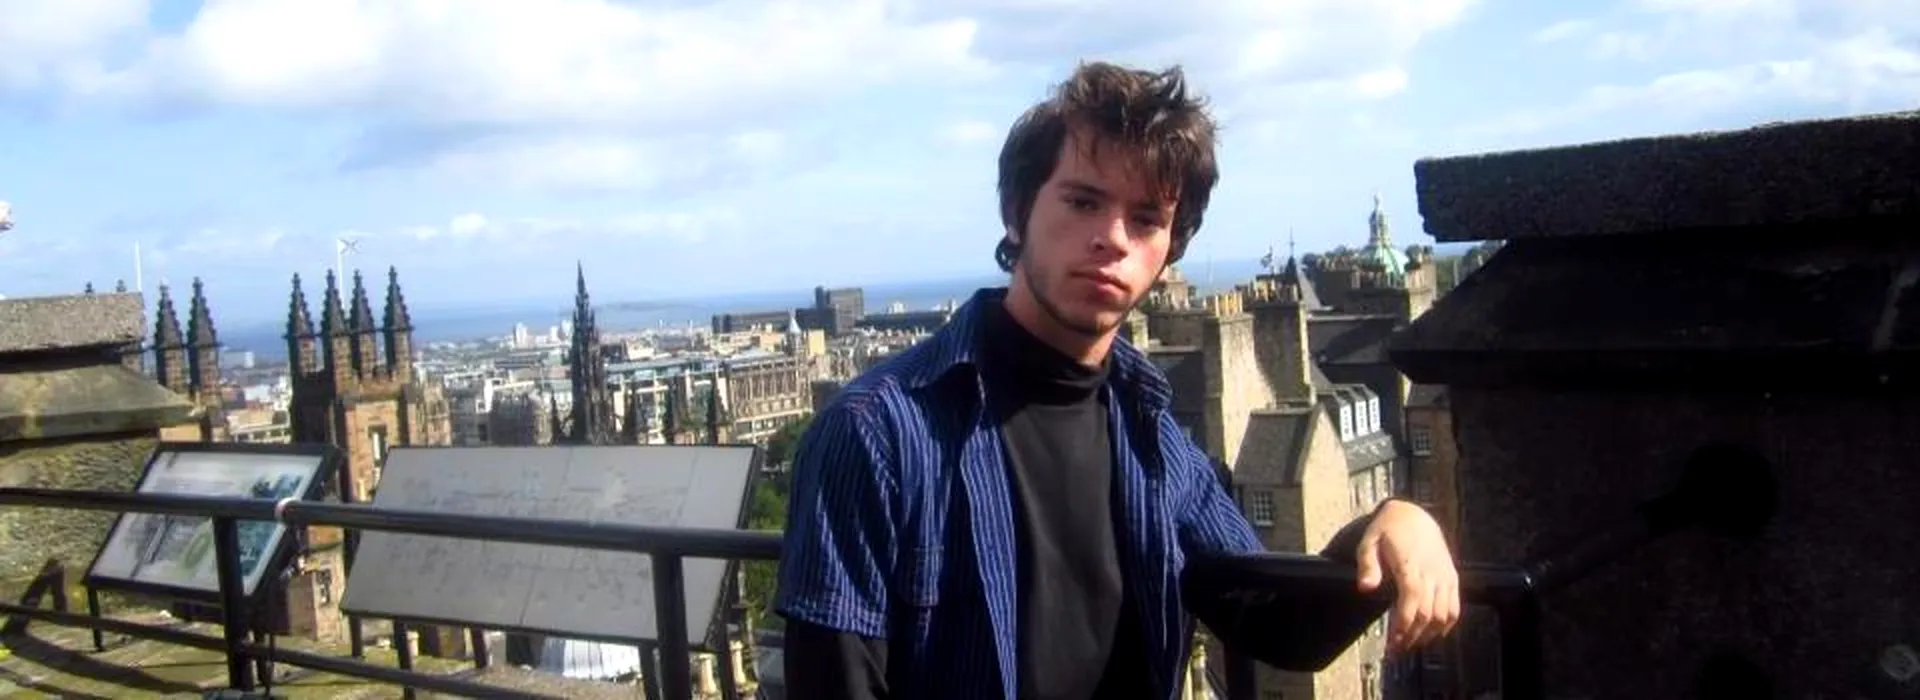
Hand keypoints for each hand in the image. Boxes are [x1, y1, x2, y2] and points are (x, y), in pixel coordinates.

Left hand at [1354, 499, 1459, 655]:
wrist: (1414, 515)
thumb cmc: (1387, 529)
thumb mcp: (1369, 541)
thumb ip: (1367, 565)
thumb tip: (1364, 588)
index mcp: (1410, 565)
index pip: (1411, 603)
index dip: (1403, 627)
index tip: (1392, 644)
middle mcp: (1432, 573)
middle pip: (1427, 614)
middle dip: (1412, 637)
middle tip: (1396, 651)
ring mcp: (1445, 576)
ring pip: (1443, 615)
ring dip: (1428, 635)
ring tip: (1411, 645)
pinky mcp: (1452, 577)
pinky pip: (1455, 607)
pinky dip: (1447, 624)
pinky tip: (1433, 634)